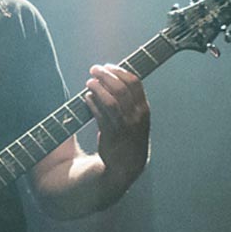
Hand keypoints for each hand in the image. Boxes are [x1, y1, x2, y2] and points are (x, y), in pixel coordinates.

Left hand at [84, 63, 149, 186]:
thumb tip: (112, 79)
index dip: (119, 71)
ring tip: (89, 82)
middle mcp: (136, 116)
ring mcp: (124, 126)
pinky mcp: (111, 135)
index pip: (134, 83)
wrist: (128, 166)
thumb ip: (130, 102)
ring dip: (97, 88)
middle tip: (94, 70)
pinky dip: (92, 103)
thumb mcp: (137, 119)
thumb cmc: (130, 137)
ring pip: (110, 100)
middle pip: (120, 88)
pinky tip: (86, 97)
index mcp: (144, 109)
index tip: (108, 66)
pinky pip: (100, 115)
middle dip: (105, 75)